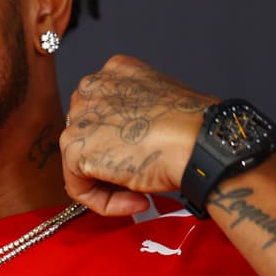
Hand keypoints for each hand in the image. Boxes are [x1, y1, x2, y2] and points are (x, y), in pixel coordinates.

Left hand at [60, 55, 215, 216]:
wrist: (199, 142)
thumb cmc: (194, 128)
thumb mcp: (162, 105)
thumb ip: (136, 114)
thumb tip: (126, 140)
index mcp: (115, 72)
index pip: (102, 113)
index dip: (120, 142)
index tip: (142, 157)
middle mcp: (91, 88)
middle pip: (87, 135)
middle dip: (110, 162)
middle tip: (139, 179)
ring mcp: (80, 116)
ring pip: (79, 162)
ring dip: (110, 186)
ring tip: (142, 194)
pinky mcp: (75, 147)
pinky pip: (79, 187)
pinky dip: (105, 202)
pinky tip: (138, 201)